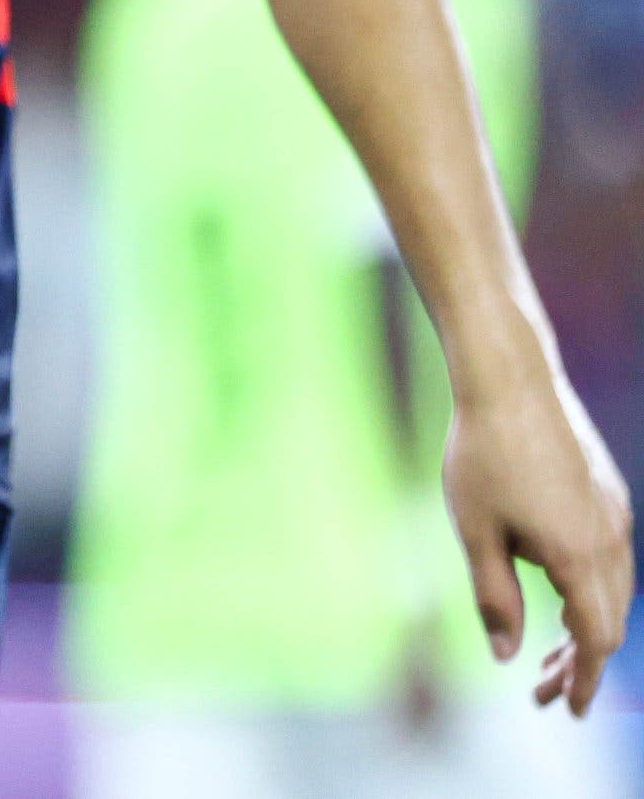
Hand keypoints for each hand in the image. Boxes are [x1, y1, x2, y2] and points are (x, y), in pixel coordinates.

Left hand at [447, 363, 632, 713]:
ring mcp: (613, 513)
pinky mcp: (606, 493)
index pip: (596, 640)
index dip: (584, 679)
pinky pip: (611, 558)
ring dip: (586, 625)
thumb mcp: (476, 532)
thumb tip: (506, 654)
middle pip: (608, 620)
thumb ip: (494, 596)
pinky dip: (591, 589)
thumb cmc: (482, 453)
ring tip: (550, 652)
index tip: (569, 709)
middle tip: (543, 689)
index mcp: (579, 557)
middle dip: (580, 661)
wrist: (510, 380)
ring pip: (613, 589)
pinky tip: (559, 592)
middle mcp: (610, 539)